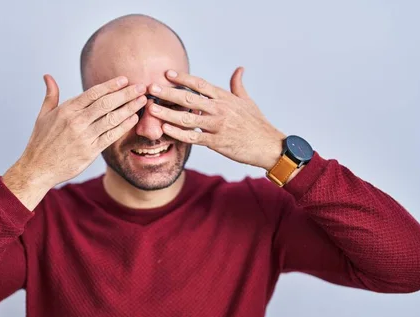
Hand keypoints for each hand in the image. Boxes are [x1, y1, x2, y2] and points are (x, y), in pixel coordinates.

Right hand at [14, 74, 146, 188]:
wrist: (38, 168)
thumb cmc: (41, 141)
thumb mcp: (43, 115)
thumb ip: (51, 95)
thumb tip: (48, 76)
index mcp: (66, 110)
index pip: (93, 93)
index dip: (111, 86)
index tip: (125, 80)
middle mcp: (77, 121)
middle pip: (106, 103)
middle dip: (126, 94)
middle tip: (141, 87)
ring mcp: (85, 136)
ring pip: (112, 118)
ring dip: (129, 108)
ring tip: (142, 101)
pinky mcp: (91, 151)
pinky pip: (111, 136)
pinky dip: (124, 126)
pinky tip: (134, 119)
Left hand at [147, 67, 285, 170]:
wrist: (268, 145)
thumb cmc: (257, 124)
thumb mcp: (248, 101)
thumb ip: (238, 85)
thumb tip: (239, 69)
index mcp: (225, 98)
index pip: (200, 84)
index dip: (183, 78)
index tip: (167, 73)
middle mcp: (220, 109)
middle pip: (189, 99)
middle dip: (168, 93)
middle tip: (150, 88)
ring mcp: (218, 126)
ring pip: (188, 118)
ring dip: (168, 113)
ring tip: (152, 109)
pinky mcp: (217, 142)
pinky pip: (194, 137)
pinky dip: (179, 133)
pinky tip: (166, 129)